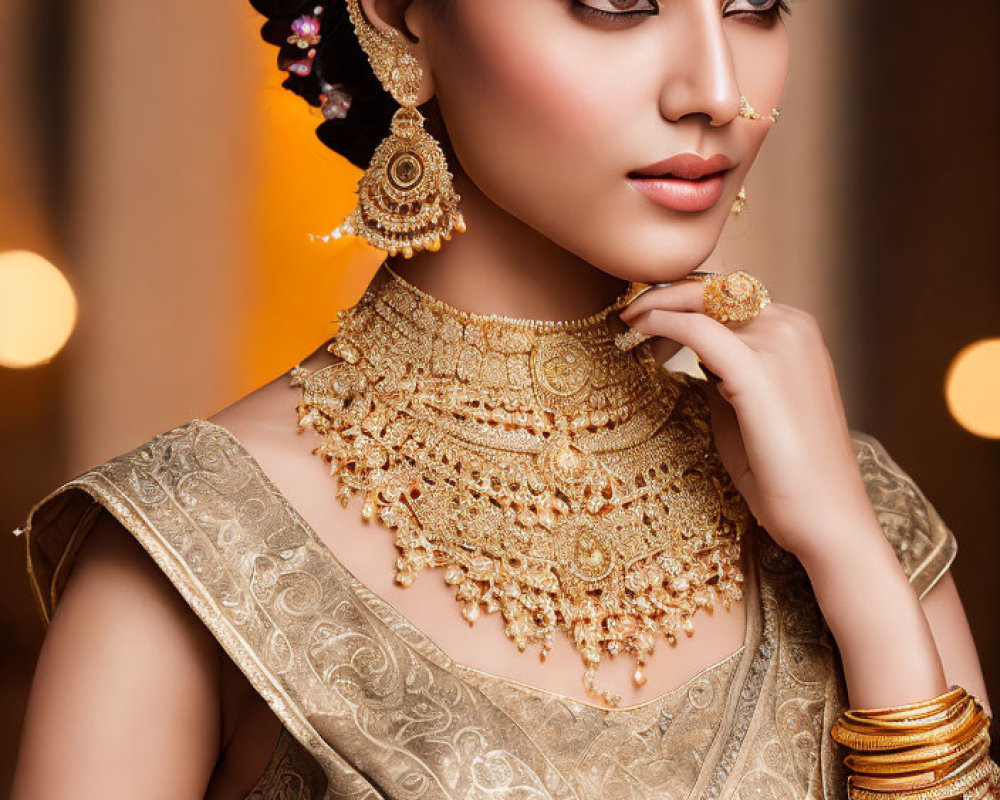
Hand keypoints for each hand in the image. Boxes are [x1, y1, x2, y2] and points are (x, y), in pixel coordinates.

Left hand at [619, 279, 881, 562]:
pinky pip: (698, 328)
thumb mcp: (747, 409)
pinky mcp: (758, 370)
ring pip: (703, 303)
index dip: (683, 298)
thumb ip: (724, 375)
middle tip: (627, 314)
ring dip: (659, 310)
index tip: (646, 314)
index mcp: (796, 330)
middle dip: (665, 295)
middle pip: (714, 288)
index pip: (729, 292)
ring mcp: (780, 344)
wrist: (825, 517)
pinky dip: (662, 322)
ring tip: (628, 330)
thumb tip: (694, 357)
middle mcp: (792, 325)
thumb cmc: (785, 473)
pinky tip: (636, 330)